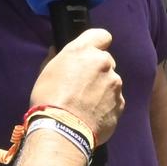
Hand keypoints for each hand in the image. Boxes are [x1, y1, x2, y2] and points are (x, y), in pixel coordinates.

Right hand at [29, 29, 123, 144]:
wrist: (62, 130)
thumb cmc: (49, 99)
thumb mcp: (46, 72)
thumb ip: (57, 58)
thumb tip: (57, 51)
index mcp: (84, 51)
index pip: (101, 35)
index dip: (97, 44)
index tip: (91, 53)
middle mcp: (104, 63)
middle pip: (106, 61)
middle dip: (97, 70)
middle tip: (82, 85)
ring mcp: (115, 84)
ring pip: (111, 82)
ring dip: (102, 89)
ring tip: (85, 104)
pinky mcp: (120, 103)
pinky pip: (114, 100)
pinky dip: (106, 105)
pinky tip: (92, 114)